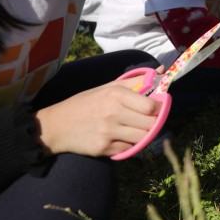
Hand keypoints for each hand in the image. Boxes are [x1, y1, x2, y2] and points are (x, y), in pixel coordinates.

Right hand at [35, 77, 161, 156]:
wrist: (56, 126)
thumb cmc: (86, 103)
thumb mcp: (108, 87)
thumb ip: (137, 80)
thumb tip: (163, 70)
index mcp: (115, 94)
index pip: (150, 106)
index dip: (158, 108)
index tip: (155, 108)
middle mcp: (112, 113)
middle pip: (150, 124)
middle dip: (153, 123)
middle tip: (147, 120)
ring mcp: (107, 132)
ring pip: (142, 138)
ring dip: (144, 135)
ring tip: (135, 129)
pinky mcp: (103, 148)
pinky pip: (129, 149)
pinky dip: (129, 145)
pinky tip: (120, 138)